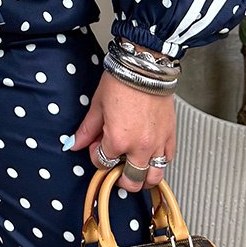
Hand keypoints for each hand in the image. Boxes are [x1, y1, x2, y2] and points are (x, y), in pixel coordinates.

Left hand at [67, 65, 175, 191]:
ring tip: (134, 168)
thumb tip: (75, 143)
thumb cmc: (122, 81)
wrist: (145, 66)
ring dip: (142, 177)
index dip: (96, 155)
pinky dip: (158, 163)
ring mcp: (157, 143)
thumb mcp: (98, 105)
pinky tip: (150, 156)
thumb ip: (87, 130)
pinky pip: (167, 160)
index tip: (97, 144)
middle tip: (116, 164)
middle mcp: (140, 147)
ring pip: (152, 178)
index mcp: (118, 140)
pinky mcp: (171, 136)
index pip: (103, 163)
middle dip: (119, 176)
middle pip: (130, 181)